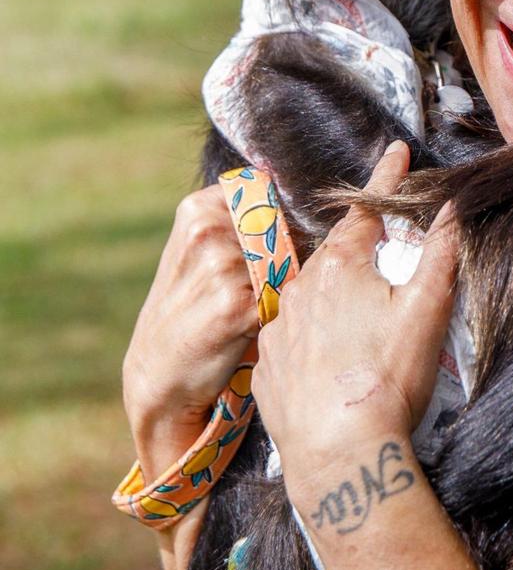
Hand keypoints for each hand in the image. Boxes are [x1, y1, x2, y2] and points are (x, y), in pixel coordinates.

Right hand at [122, 183, 258, 479]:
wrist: (159, 377)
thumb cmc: (190, 309)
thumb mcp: (200, 253)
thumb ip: (240, 220)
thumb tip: (296, 195)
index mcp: (198, 209)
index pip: (266, 192)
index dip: (278, 218)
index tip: (265, 245)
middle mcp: (208, 231)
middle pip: (283, 229)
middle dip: (283, 256)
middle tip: (251, 288)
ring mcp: (222, 267)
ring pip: (286, 263)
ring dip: (279, 286)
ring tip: (244, 309)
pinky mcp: (236, 305)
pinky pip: (283, 296)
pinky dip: (276, 311)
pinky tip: (247, 327)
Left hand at [252, 142, 458, 491]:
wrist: (340, 457)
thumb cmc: (387, 379)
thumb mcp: (427, 310)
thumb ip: (442, 252)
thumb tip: (453, 206)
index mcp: (341, 266)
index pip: (367, 209)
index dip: (386, 178)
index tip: (396, 150)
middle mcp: (300, 288)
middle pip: (337, 253)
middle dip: (362, 247)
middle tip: (386, 253)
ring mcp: (278, 329)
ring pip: (309, 295)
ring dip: (333, 294)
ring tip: (359, 320)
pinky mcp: (266, 369)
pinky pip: (290, 337)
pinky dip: (310, 335)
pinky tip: (330, 357)